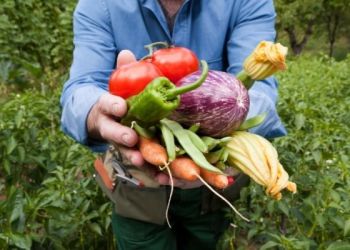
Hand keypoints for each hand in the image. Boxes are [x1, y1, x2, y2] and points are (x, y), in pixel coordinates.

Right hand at [87, 50, 202, 188]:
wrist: (103, 121)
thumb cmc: (116, 100)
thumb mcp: (117, 84)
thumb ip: (122, 70)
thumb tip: (127, 52)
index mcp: (108, 107)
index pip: (107, 105)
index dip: (113, 106)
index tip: (121, 107)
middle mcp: (112, 127)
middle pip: (113, 133)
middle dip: (121, 136)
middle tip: (131, 139)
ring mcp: (121, 143)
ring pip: (125, 151)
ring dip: (134, 157)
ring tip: (143, 161)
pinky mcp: (133, 153)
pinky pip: (142, 165)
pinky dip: (151, 172)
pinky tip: (164, 178)